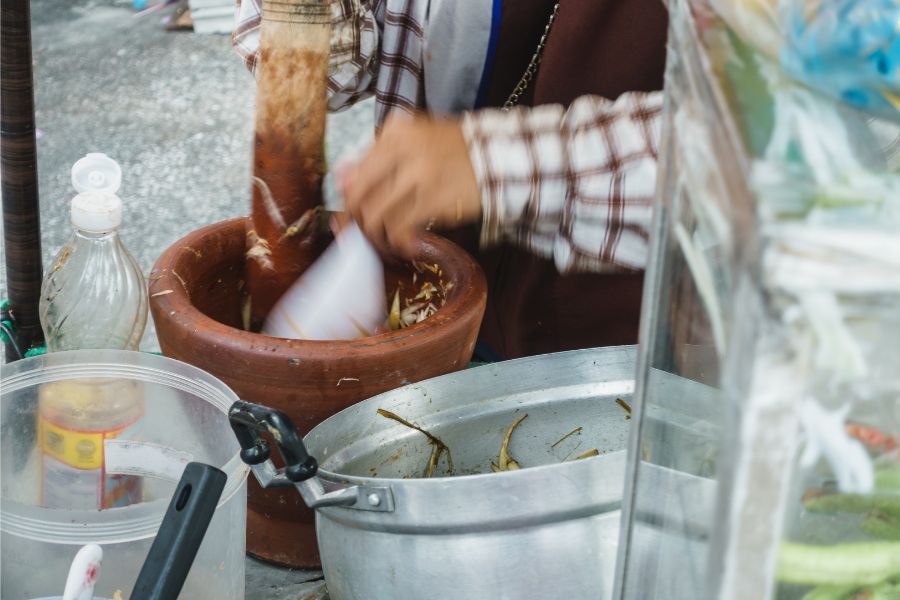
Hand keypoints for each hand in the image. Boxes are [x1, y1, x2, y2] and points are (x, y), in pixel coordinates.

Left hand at [339, 114, 480, 257]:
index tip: (350, 221)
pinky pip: (400, 227)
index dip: (347, 202)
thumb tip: (341, 181)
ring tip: (389, 244)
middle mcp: (401, 148)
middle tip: (365, 238)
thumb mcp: (414, 143)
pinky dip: (399, 242)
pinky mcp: (432, 197)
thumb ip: (378, 159)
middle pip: (358, 196)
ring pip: (375, 215)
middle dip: (356, 224)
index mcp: (394, 132)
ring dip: (378, 237)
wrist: (498, 156)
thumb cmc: (454, 152)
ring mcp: (416, 173)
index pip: (354, 173)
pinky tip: (408, 246)